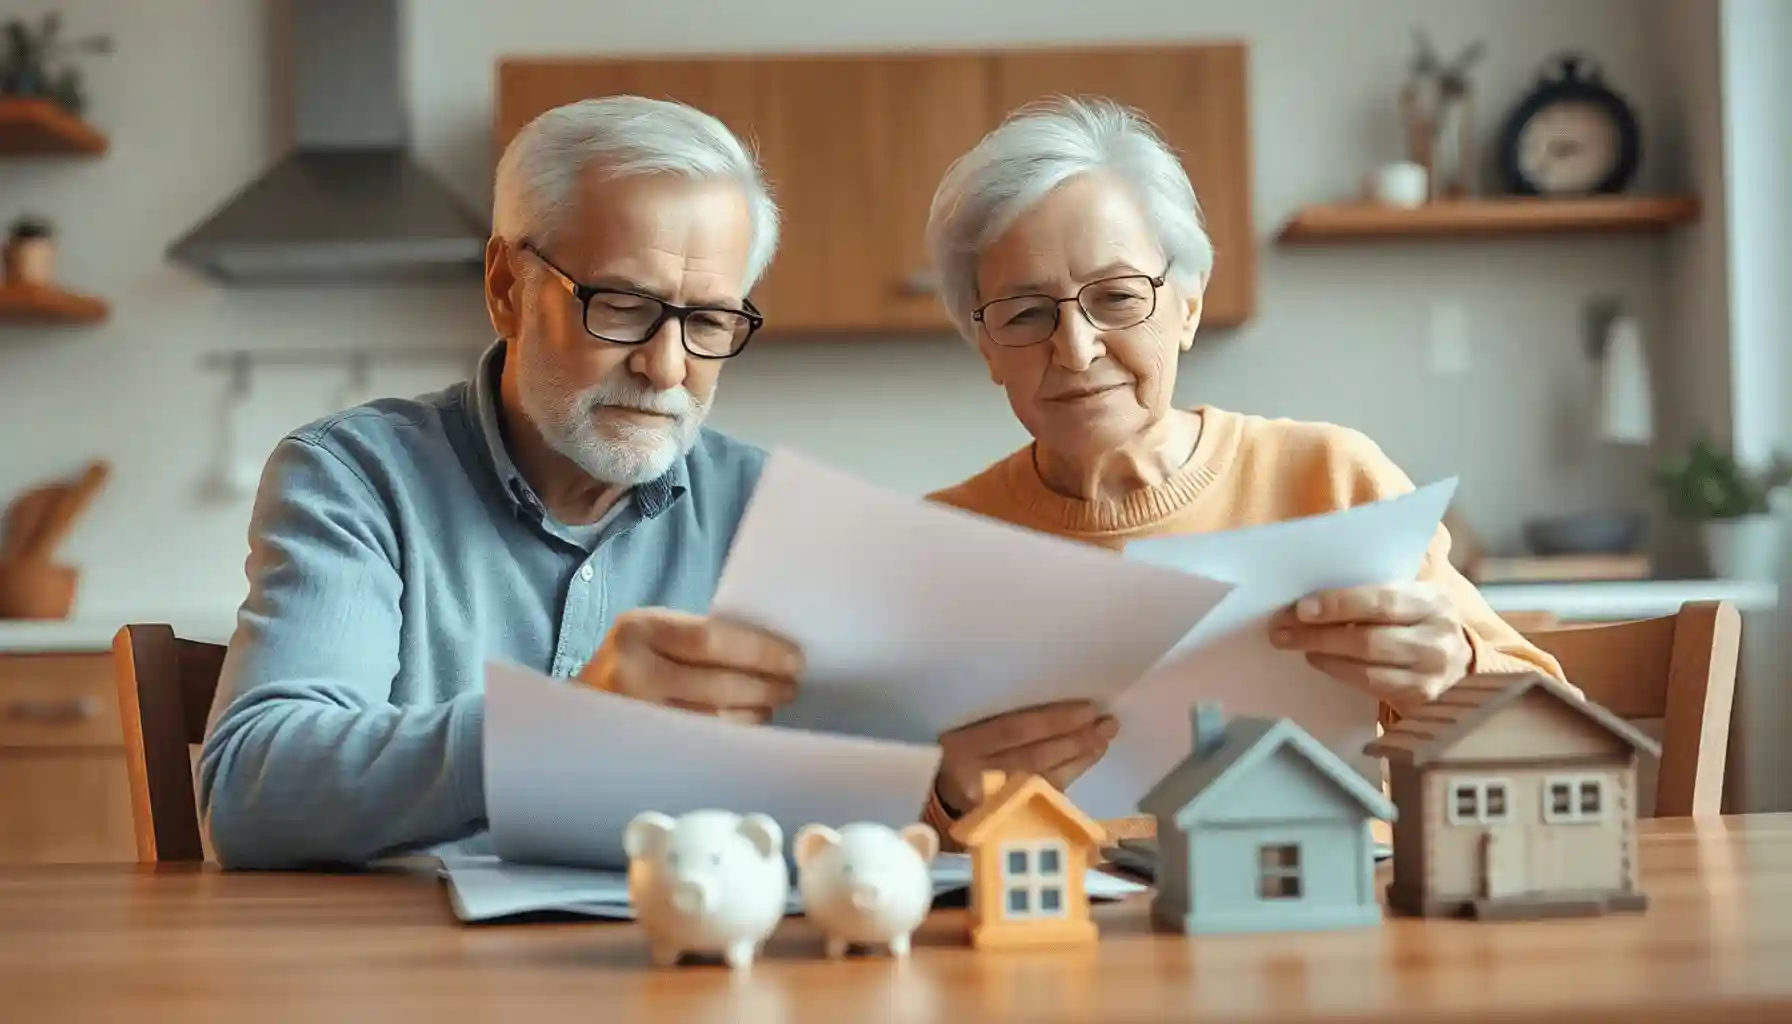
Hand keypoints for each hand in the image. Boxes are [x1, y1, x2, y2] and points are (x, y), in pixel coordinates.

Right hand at [577, 608, 803, 723]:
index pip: (712, 639)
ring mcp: (633, 715)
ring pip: (711, 720)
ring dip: (752, 714)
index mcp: (640, 629)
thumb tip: (770, 653)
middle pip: (715, 684)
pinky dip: (731, 736)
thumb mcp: (656, 634)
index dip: (760, 652)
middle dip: (763, 687)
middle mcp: (630, 670)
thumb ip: (699, 639)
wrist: (576, 707)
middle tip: (791, 687)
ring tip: (771, 706)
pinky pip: (699, 744)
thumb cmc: (632, 662)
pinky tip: (747, 728)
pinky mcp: (639, 748)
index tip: (794, 659)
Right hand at [934, 701, 1118, 816]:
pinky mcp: (1005, 822)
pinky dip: (1067, 779)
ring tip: (1103, 740)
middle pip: (1035, 756)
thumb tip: (1049, 707)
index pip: (1013, 731)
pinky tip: (1085, 762)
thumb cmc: (948, 758)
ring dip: (1078, 759)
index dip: (1053, 720)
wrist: (929, 805)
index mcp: (960, 746)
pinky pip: (1044, 799)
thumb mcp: (958, 735)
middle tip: (1107, 724)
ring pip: (1044, 779)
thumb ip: (993, 725)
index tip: (1087, 709)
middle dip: (1075, 740)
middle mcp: (976, 776)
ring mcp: (992, 803)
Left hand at [1269, 581, 1471, 713]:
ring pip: (1367, 665)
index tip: (1301, 607)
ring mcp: (1432, 672)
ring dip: (1322, 654)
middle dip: (1319, 633)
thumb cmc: (1418, 623)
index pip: (1382, 601)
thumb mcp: (1409, 599)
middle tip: (1281, 628)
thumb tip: (1311, 595)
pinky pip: (1371, 686)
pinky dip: (1338, 672)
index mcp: (1433, 600)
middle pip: (1369, 638)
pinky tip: (1319, 661)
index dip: (1339, 604)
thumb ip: (1373, 592)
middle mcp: (1438, 637)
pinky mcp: (1421, 699)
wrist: (1459, 665)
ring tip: (1293, 643)